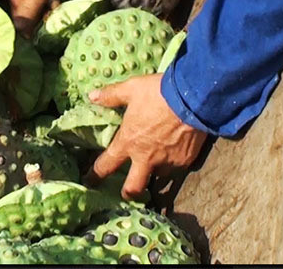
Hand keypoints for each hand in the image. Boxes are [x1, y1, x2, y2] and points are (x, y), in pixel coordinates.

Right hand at [8, 0, 70, 36]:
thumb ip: (27, 15)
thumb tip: (21, 37)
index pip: (14, 22)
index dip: (24, 33)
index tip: (35, 44)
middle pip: (22, 13)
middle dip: (33, 24)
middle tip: (47, 32)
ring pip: (31, 4)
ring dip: (41, 12)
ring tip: (54, 18)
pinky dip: (46, 1)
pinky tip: (56, 2)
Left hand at [86, 74, 207, 199]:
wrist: (193, 98)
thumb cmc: (158, 93)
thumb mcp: (132, 89)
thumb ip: (112, 95)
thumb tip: (92, 96)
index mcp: (128, 142)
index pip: (106, 165)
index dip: (95, 175)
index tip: (90, 181)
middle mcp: (146, 158)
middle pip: (133, 188)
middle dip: (128, 193)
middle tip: (127, 191)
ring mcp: (167, 162)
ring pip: (158, 175)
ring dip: (155, 171)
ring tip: (158, 161)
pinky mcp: (185, 161)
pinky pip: (177, 166)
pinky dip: (174, 161)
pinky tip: (177, 151)